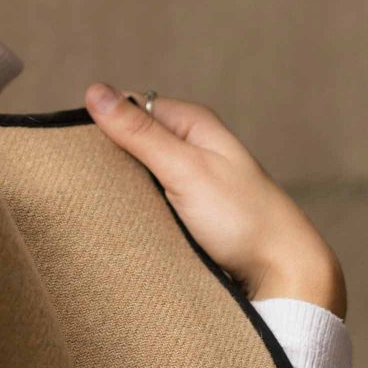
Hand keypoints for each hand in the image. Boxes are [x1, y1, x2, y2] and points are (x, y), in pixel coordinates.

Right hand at [84, 83, 346, 319]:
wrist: (286, 277)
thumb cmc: (242, 218)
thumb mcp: (185, 168)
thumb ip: (138, 132)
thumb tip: (94, 90)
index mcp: (191, 121)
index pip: (128, 106)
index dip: (102, 124)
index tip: (81, 149)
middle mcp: (190, 144)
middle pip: (131, 139)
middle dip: (109, 157)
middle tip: (91, 181)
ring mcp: (188, 179)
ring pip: (136, 173)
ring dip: (121, 186)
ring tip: (105, 203)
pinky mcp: (187, 211)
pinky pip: (147, 200)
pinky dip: (134, 208)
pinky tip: (125, 220)